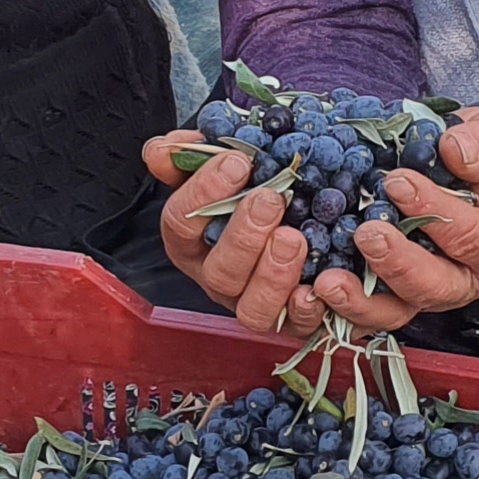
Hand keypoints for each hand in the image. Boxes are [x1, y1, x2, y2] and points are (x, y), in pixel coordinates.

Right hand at [144, 135, 318, 334]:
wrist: (304, 211)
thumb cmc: (256, 188)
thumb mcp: (226, 163)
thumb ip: (194, 154)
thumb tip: (161, 152)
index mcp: (193, 240)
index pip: (180, 223)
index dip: (203, 194)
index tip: (236, 162)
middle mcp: (218, 276)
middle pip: (219, 271)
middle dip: (243, 236)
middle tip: (270, 200)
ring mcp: (252, 302)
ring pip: (252, 309)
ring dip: (273, 275)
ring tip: (293, 238)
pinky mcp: (291, 320)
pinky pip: (296, 326)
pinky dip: (305, 310)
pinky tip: (316, 287)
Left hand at [309, 108, 478, 333]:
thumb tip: (454, 150)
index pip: (471, 239)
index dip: (434, 212)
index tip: (398, 181)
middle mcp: (466, 279)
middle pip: (433, 288)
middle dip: (396, 264)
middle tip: (366, 233)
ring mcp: (427, 291)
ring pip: (395, 311)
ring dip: (359, 301)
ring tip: (327, 282)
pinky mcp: (394, 293)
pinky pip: (365, 308)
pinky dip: (337, 304)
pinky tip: (309, 289)